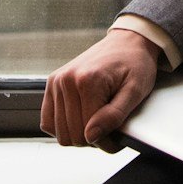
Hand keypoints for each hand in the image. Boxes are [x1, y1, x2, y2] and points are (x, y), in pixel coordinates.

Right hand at [41, 28, 159, 150]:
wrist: (127, 42)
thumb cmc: (135, 65)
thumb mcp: (135, 91)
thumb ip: (114, 116)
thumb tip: (91, 136)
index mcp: (88, 81)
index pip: (89, 133)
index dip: (107, 141)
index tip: (118, 137)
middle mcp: (67, 80)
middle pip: (73, 136)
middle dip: (93, 139)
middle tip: (108, 128)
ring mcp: (56, 81)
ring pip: (59, 133)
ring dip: (79, 134)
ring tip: (96, 122)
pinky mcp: (51, 84)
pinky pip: (47, 122)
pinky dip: (63, 127)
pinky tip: (80, 119)